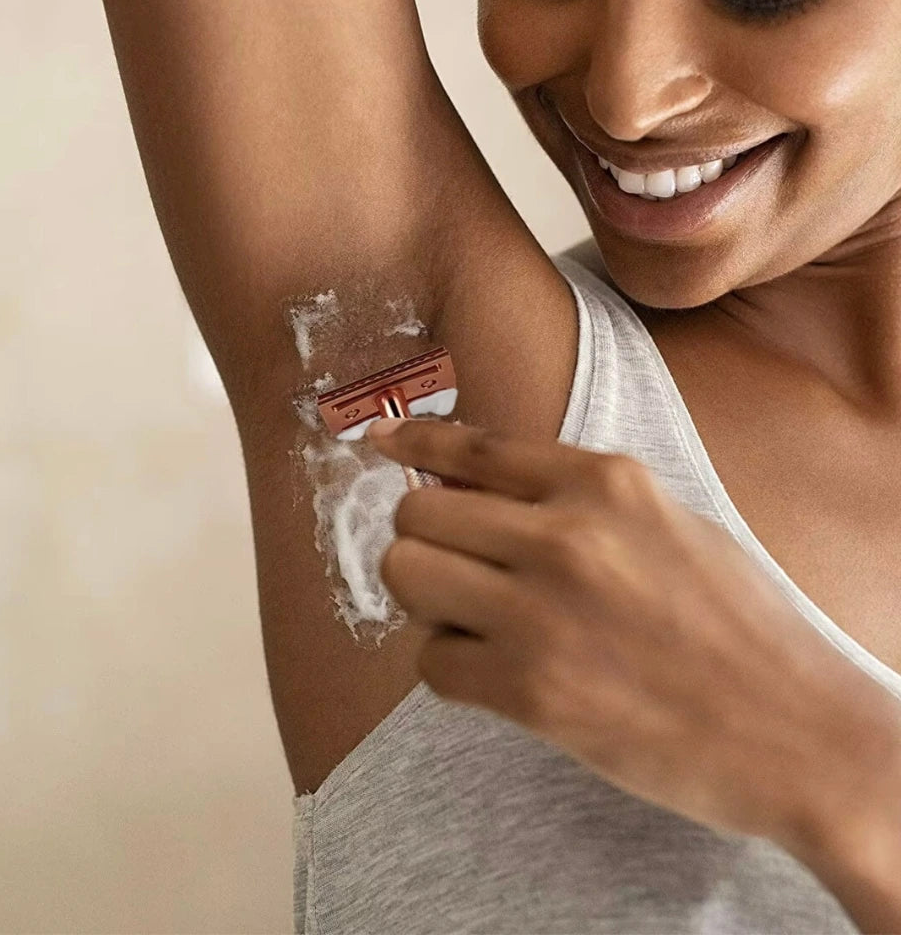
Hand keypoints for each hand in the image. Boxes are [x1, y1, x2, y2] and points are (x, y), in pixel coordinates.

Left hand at [367, 417, 899, 850]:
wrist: (796, 732)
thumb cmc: (735, 625)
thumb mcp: (664, 523)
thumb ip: (574, 500)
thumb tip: (474, 487)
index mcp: (604, 482)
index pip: (471, 446)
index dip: (413, 443)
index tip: (380, 443)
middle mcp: (564, 534)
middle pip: (417, 513)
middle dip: (423, 541)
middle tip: (456, 570)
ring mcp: (542, 611)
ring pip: (407, 576)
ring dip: (426, 602)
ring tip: (473, 621)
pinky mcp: (530, 690)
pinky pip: (430, 663)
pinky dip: (451, 668)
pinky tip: (496, 675)